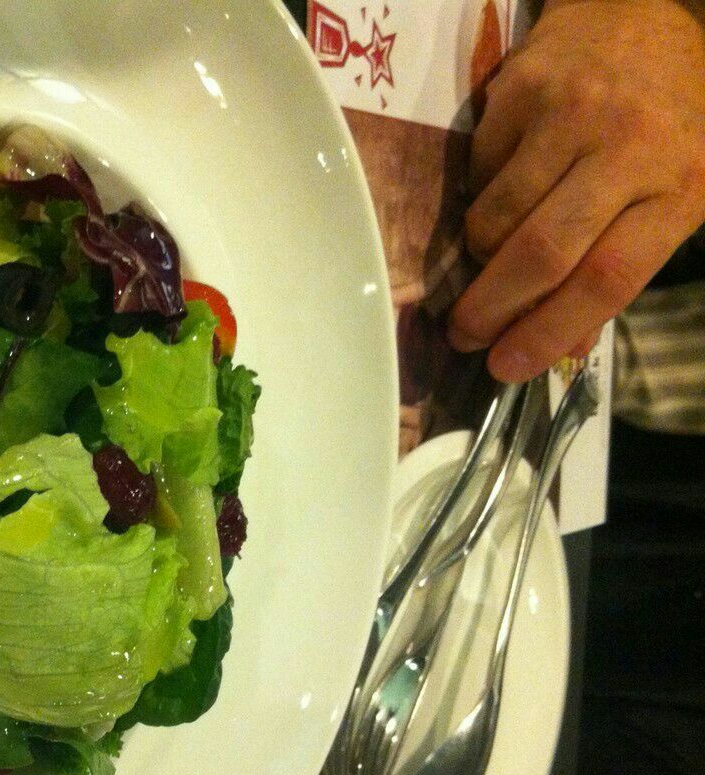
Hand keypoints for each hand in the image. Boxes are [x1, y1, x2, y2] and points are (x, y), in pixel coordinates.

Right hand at [450, 0, 704, 381]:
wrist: (637, 13)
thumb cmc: (666, 115)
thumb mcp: (674, 192)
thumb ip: (622, 266)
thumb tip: (561, 348)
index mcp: (681, 185)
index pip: (607, 278)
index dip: (549, 333)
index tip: (505, 367)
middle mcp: (629, 146)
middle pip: (542, 253)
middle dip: (492, 308)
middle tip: (465, 335)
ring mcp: (570, 114)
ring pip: (496, 218)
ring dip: (481, 256)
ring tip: (487, 259)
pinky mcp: (518, 91)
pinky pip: (476, 174)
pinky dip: (478, 198)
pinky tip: (502, 186)